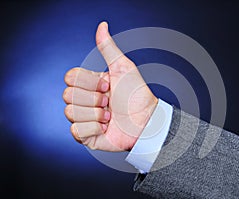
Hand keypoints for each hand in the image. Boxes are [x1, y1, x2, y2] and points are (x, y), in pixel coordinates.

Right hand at [63, 22, 157, 151]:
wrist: (146, 121)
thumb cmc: (136, 95)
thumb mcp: (123, 67)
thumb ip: (108, 48)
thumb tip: (102, 26)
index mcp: (90, 84)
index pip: (70, 77)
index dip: (88, 82)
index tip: (108, 85)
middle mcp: (84, 100)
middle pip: (67, 95)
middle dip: (93, 99)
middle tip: (109, 102)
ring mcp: (84, 118)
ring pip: (70, 112)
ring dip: (95, 114)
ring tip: (109, 117)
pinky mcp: (86, 136)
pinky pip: (76, 131)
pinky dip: (93, 128)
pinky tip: (105, 128)